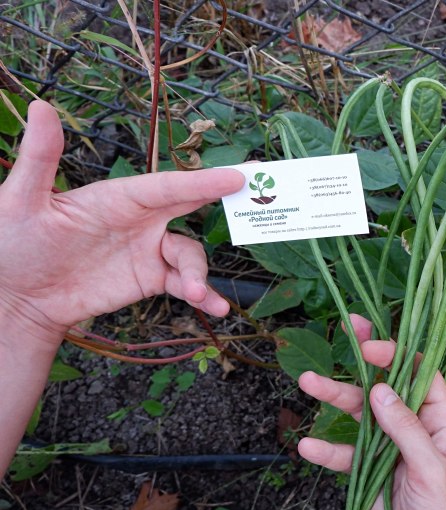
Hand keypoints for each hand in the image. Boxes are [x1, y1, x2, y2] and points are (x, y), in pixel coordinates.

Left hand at [0, 100, 244, 343]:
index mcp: (117, 197)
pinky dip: (204, 296)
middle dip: (225, 200)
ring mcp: (148, 251)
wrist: (16, 298)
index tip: (237, 176)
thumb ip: (40, 158)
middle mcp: (140, 220)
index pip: (167, 186)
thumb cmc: (12, 244)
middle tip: (261, 195)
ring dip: (199, 274)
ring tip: (196, 295)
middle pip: (191, 208)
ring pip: (190, 255)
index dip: (203, 182)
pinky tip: (214, 308)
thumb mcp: (20, 201)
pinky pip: (186, 285)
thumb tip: (41, 106)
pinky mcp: (150, 280)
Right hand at [298, 315, 445, 509]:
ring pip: (361, 414)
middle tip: (344, 328)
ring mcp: (391, 449)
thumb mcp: (432, 472)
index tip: (371, 344)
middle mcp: (417, 429)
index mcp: (443, 423)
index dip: (399, 354)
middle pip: (387, 386)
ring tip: (306, 382)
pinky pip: (346, 453)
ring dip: (335, 398)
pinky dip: (327, 450)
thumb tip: (382, 390)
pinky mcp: (371, 471)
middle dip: (364, 360)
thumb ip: (407, 430)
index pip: (422, 375)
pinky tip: (306, 446)